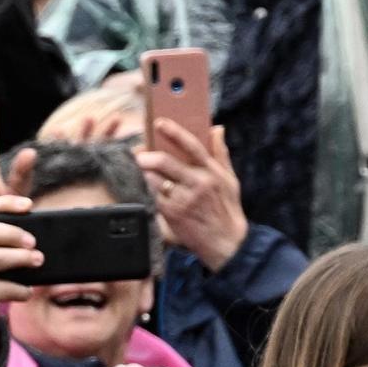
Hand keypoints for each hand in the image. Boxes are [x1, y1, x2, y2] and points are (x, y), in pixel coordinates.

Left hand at [136, 119, 247, 269]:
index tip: (159, 123)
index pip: (192, 146)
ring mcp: (184, 199)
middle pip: (166, 162)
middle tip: (137, 153)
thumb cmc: (227, 209)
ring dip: (143, 173)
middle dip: (147, 156)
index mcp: (211, 171)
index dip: (175, 132)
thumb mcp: (230, 180)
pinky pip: (154, 196)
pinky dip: (146, 189)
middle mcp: (198, 183)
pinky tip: (143, 186)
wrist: (226, 243)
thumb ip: (221, 153)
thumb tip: (217, 128)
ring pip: (155, 179)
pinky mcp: (174, 214)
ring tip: (137, 170)